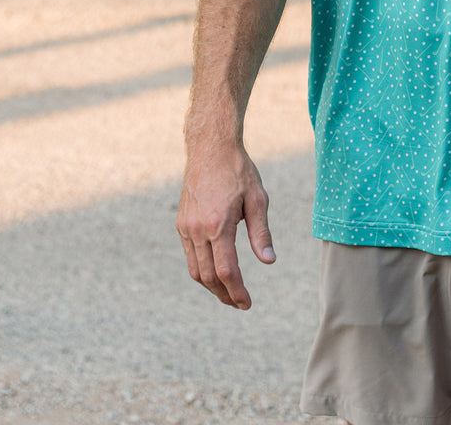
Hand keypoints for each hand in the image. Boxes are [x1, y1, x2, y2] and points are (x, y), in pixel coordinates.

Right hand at [176, 142, 275, 308]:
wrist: (210, 147)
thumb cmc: (239, 171)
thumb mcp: (258, 198)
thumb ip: (261, 232)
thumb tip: (269, 261)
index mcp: (218, 225)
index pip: (226, 271)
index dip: (237, 291)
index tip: (247, 303)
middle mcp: (198, 229)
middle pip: (208, 277)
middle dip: (224, 295)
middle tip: (240, 303)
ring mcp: (186, 227)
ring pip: (195, 270)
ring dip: (211, 286)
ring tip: (229, 292)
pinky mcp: (181, 223)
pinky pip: (189, 255)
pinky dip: (201, 270)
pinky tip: (216, 270)